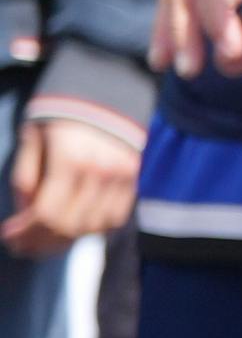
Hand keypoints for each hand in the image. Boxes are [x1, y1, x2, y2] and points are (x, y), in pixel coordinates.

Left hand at [0, 111, 131, 255]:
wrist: (106, 92)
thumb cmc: (60, 114)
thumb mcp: (33, 138)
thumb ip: (26, 177)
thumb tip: (24, 215)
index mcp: (71, 159)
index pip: (47, 214)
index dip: (25, 232)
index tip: (8, 237)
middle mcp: (101, 173)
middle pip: (68, 226)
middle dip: (40, 242)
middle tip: (21, 246)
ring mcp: (122, 179)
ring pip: (91, 228)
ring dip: (63, 240)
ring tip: (42, 241)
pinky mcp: (133, 181)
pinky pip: (113, 220)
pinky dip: (90, 230)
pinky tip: (70, 229)